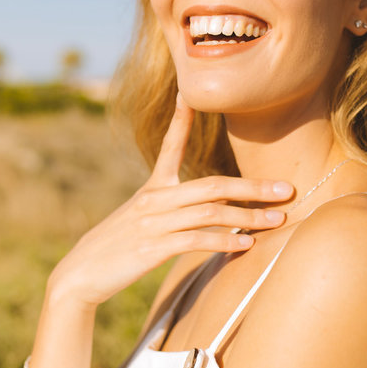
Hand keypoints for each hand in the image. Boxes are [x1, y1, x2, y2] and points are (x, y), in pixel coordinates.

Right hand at [46, 95, 293, 308]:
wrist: (81, 274)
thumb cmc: (116, 247)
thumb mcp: (140, 218)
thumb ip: (170, 209)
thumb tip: (204, 209)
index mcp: (152, 189)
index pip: (171, 146)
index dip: (182, 119)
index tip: (190, 93)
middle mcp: (154, 200)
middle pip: (212, 185)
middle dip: (252, 187)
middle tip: (285, 188)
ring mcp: (153, 223)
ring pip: (209, 212)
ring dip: (247, 217)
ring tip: (277, 219)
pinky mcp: (152, 248)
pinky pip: (195, 240)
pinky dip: (223, 241)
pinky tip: (245, 245)